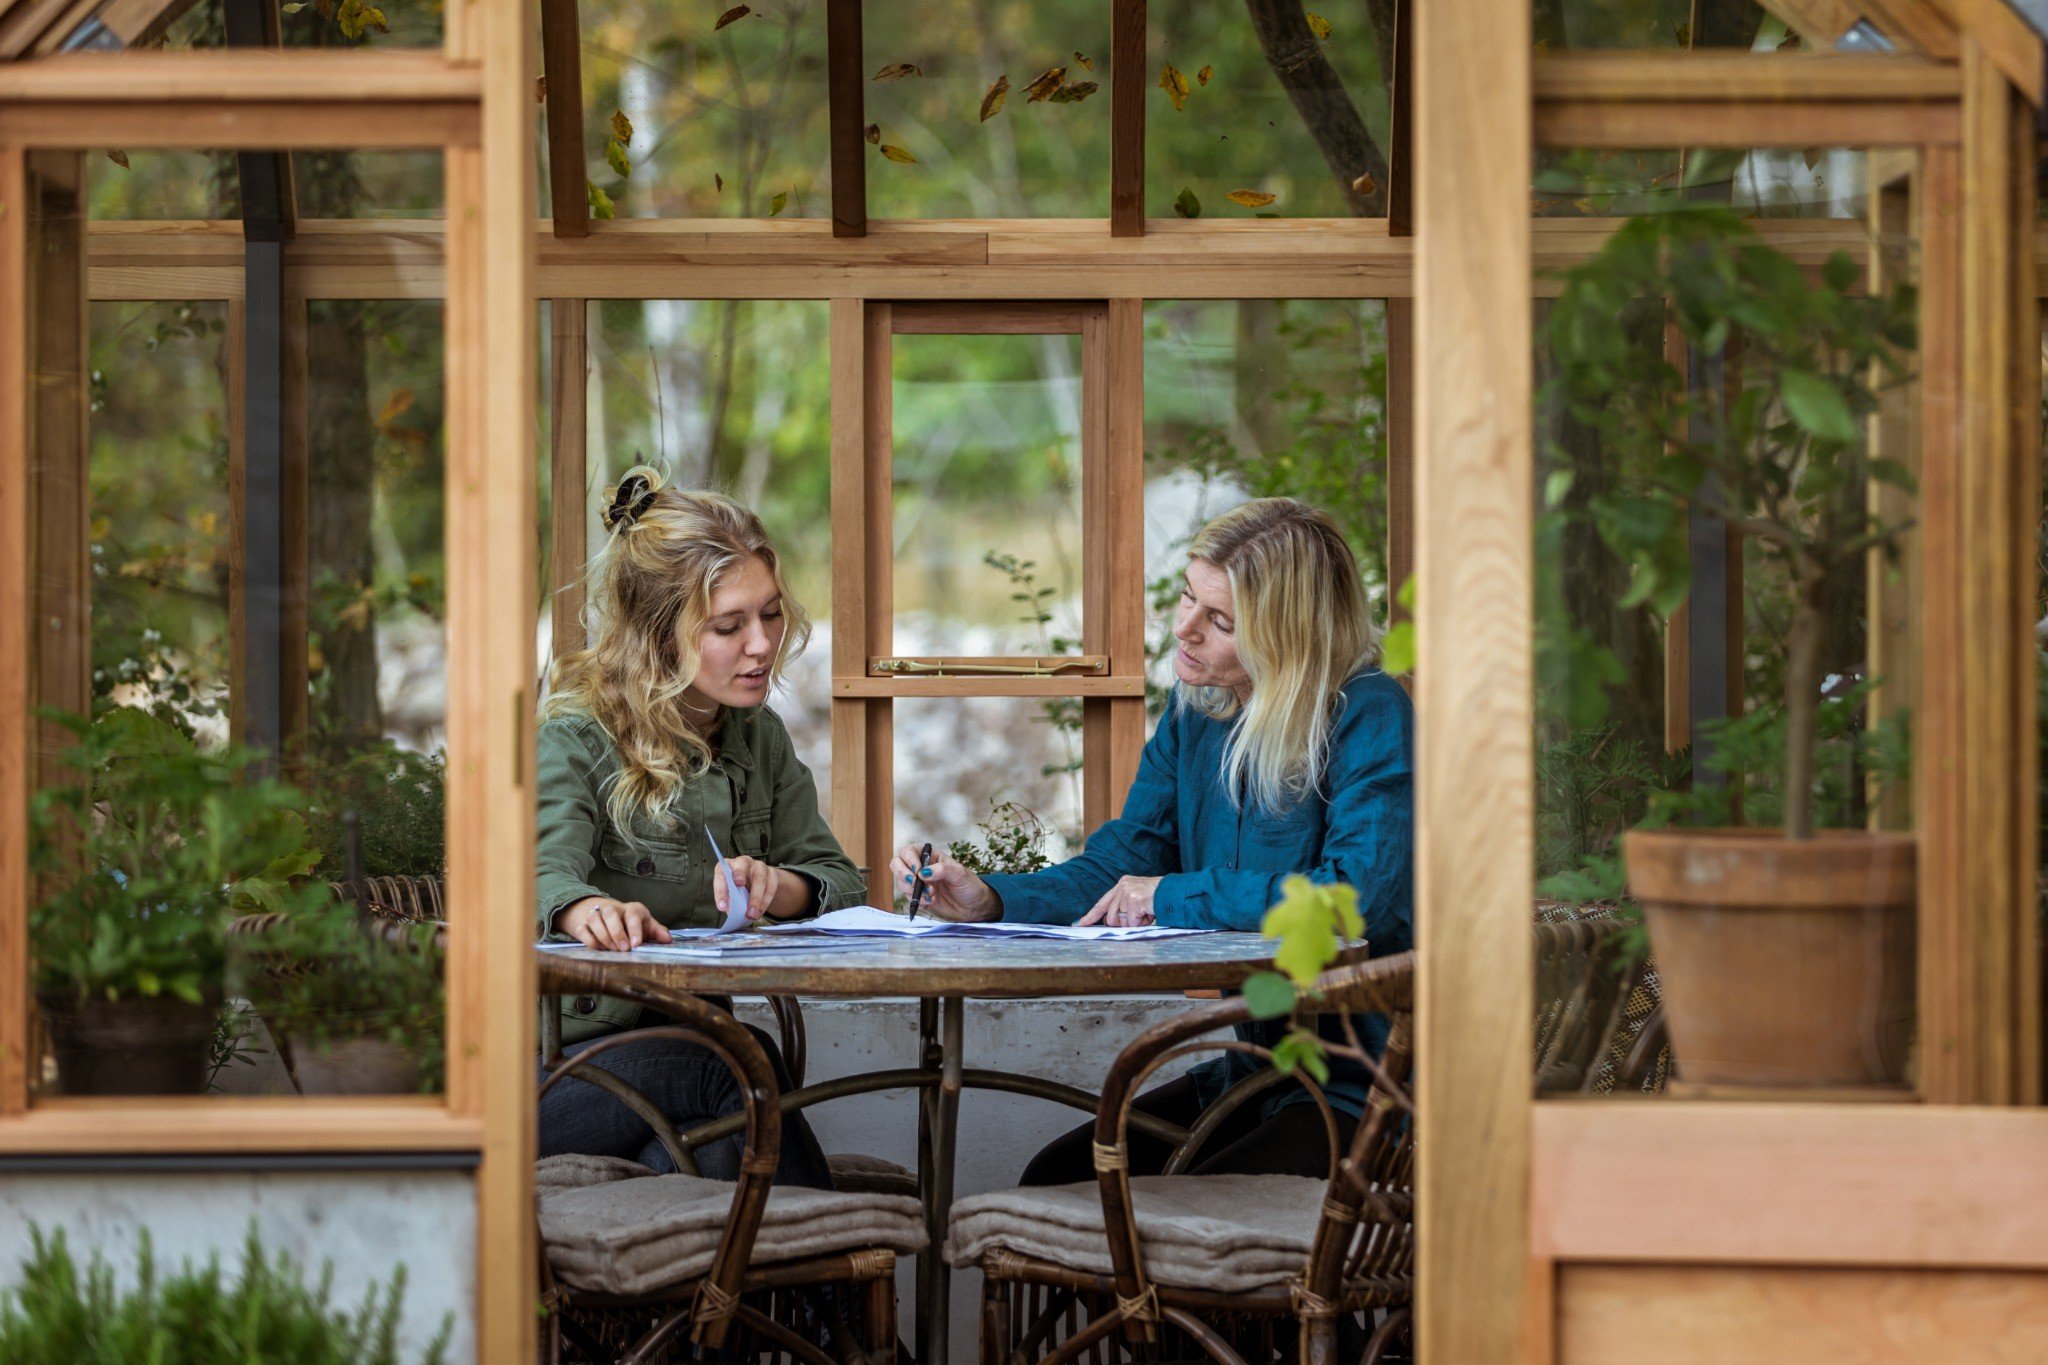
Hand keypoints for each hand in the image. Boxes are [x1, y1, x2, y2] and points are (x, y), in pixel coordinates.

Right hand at [556, 896, 672, 951]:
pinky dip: (588, 939)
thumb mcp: (647, 925)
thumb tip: (668, 939)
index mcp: (632, 909)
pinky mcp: (584, 923)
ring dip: (602, 936)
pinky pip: (582, 929)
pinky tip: (597, 948)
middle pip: (610, 914)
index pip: (633, 915)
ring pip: (594, 919)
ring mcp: (597, 914)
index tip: (635, 945)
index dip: (635, 930)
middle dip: (616, 933)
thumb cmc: (633, 923)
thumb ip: (657, 932)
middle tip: (623, 949)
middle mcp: (614, 909)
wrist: (609, 914)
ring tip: (611, 950)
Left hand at [718, 855, 804, 921]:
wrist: (759, 885)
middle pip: (742, 864)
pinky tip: (760, 912)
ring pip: (759, 878)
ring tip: (751, 914)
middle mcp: (743, 862)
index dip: (720, 890)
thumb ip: (730, 900)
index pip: (721, 874)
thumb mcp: (732, 894)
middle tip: (739, 886)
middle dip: (739, 874)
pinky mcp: (772, 873)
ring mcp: (758, 866)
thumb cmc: (740, 889)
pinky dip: (765, 901)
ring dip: (755, 898)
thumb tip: (731, 911)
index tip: (722, 906)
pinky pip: (770, 886)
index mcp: (727, 866)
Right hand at [887, 843, 999, 921]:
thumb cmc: (970, 886)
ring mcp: (919, 883)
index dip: (909, 860)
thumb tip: (923, 873)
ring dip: (913, 889)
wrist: (975, 907)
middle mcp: (922, 867)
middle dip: (903, 874)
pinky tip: (931, 901)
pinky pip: (908, 897)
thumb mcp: (960, 874)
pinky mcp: (919, 897)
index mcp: (931, 856)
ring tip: (931, 894)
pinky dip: (918, 900)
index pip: (909, 851)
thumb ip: (943, 870)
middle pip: (897, 864)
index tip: (918, 871)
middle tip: (915, 883)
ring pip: (901, 882)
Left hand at [1077, 876, 1160, 927]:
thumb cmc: (1159, 898)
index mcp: (1122, 884)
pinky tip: (1150, 913)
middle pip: (1111, 917)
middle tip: (1141, 916)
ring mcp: (1127, 892)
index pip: (1102, 903)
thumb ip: (1124, 908)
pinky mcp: (1133, 899)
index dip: (1090, 915)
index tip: (1080, 924)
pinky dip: (1142, 922)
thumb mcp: (1138, 899)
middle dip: (1124, 923)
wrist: (1176, 893)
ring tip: (1147, 912)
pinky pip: (1132, 922)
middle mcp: (1122, 885)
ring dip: (1135, 923)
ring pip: (1121, 921)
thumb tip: (1112, 923)